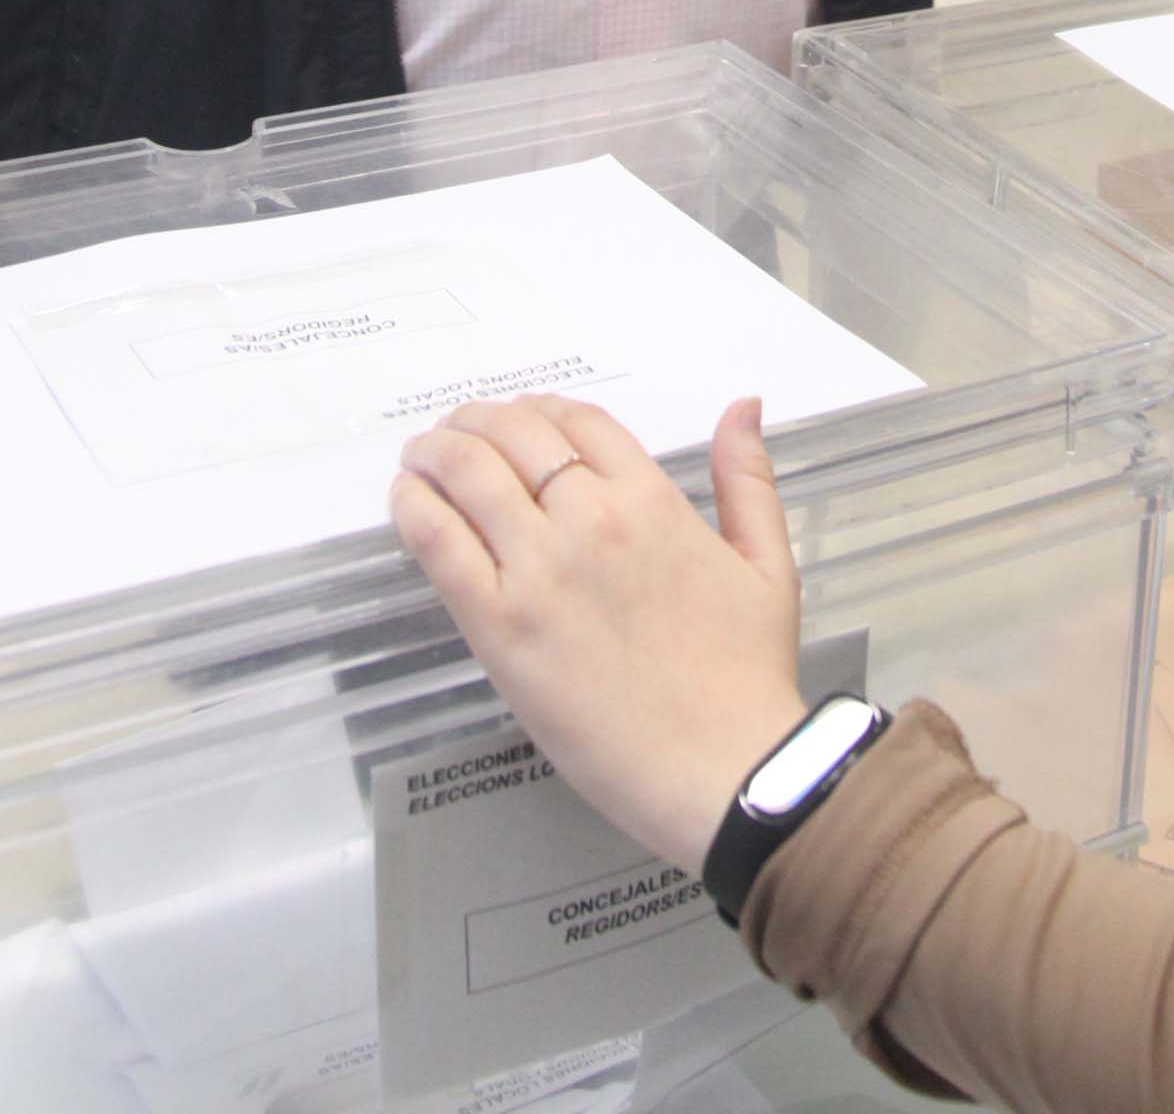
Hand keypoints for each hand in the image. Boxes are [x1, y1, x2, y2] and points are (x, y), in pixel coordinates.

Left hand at [394, 395, 813, 874]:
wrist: (722, 767)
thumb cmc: (746, 677)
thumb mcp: (766, 565)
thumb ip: (747, 480)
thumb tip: (741, 406)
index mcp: (652, 501)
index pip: (577, 422)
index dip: (538, 410)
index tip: (518, 419)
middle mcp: (590, 521)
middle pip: (513, 435)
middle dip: (477, 421)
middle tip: (456, 431)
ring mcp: (539, 571)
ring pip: (467, 473)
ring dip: (435, 450)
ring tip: (421, 456)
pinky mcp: (498, 625)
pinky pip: (439, 543)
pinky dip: (414, 508)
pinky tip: (407, 498)